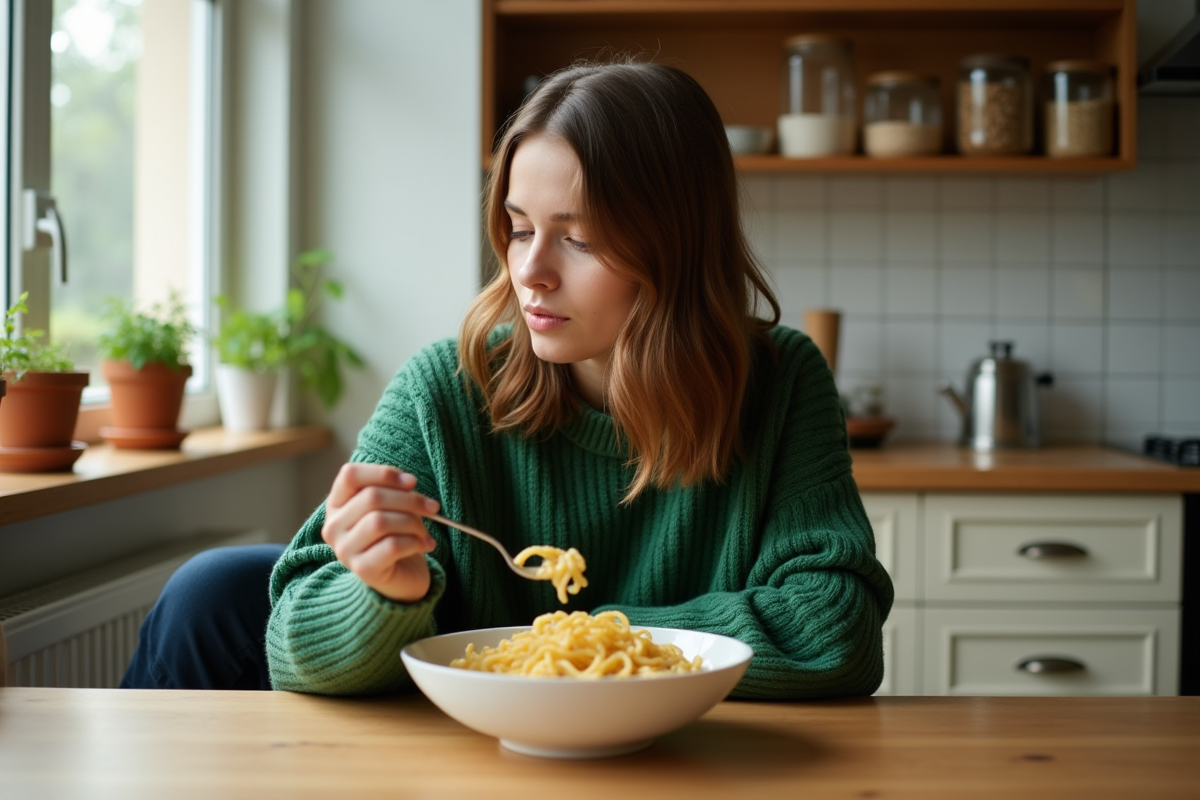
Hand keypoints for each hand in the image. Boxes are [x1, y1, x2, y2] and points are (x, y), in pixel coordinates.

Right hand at [322, 464, 439, 602]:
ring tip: (425, 532)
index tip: (411, 482)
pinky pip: (391, 546)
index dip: (383, 473)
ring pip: (380, 521)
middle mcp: (334, 527)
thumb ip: (392, 490)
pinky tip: (424, 545)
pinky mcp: (363, 569)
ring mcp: (345, 550)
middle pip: (371, 497)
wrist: (401, 577)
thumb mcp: (391, 507)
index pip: (350, 475)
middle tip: (432, 507)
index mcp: (337, 504)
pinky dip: (415, 542)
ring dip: (413, 523)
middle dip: (409, 499)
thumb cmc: (396, 535)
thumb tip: (409, 483)